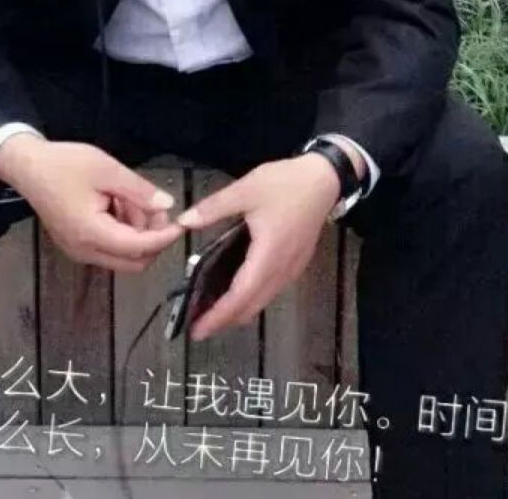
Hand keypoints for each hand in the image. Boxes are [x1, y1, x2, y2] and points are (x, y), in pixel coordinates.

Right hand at [0, 135, 183, 272]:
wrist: (27, 166)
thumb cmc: (65, 165)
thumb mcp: (107, 170)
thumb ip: (140, 191)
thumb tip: (167, 205)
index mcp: (92, 234)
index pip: (139, 248)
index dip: (164, 238)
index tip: (183, 223)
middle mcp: (85, 251)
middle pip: (134, 261)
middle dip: (153, 238)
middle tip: (156, 207)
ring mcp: (80, 251)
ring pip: (123, 255)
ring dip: (137, 231)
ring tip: (131, 196)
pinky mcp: (78, 245)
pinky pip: (110, 247)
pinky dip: (123, 230)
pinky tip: (119, 202)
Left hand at [175, 153, 341, 340]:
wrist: (324, 179)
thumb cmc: (285, 184)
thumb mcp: (245, 189)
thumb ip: (213, 208)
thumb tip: (183, 221)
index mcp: (268, 255)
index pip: (240, 297)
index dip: (218, 316)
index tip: (197, 330)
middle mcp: (281, 270)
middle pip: (252, 306)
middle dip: (225, 320)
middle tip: (198, 325)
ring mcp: (292, 269)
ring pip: (263, 301)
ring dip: (239, 310)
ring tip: (213, 309)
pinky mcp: (296, 263)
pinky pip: (271, 290)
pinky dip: (252, 298)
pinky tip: (238, 288)